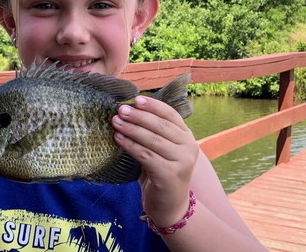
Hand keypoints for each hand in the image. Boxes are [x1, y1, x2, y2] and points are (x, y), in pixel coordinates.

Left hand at [112, 95, 198, 227]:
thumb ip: (154, 133)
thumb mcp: (162, 150)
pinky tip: (118, 139)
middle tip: (120, 110)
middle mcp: (189, 147)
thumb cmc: (161, 174)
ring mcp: (182, 161)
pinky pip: (146, 155)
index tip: (136, 99)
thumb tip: (129, 112)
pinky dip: (130, 145)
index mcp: (187, 137)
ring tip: (115, 122)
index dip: (153, 105)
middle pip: (161, 125)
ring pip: (152, 139)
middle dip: (138, 116)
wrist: (170, 206)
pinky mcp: (170, 174)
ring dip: (131, 129)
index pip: (171, 115)